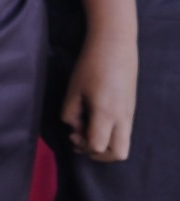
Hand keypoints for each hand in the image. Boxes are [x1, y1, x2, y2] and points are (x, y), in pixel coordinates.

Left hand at [62, 34, 137, 162]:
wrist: (115, 46)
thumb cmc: (91, 65)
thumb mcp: (73, 90)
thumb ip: (70, 113)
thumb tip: (74, 127)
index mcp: (106, 113)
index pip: (98, 146)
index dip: (82, 146)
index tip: (72, 133)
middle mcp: (123, 118)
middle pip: (118, 154)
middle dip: (98, 155)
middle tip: (80, 140)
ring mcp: (130, 114)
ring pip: (123, 145)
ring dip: (104, 145)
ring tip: (86, 129)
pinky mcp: (131, 109)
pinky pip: (123, 133)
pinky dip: (110, 135)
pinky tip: (94, 119)